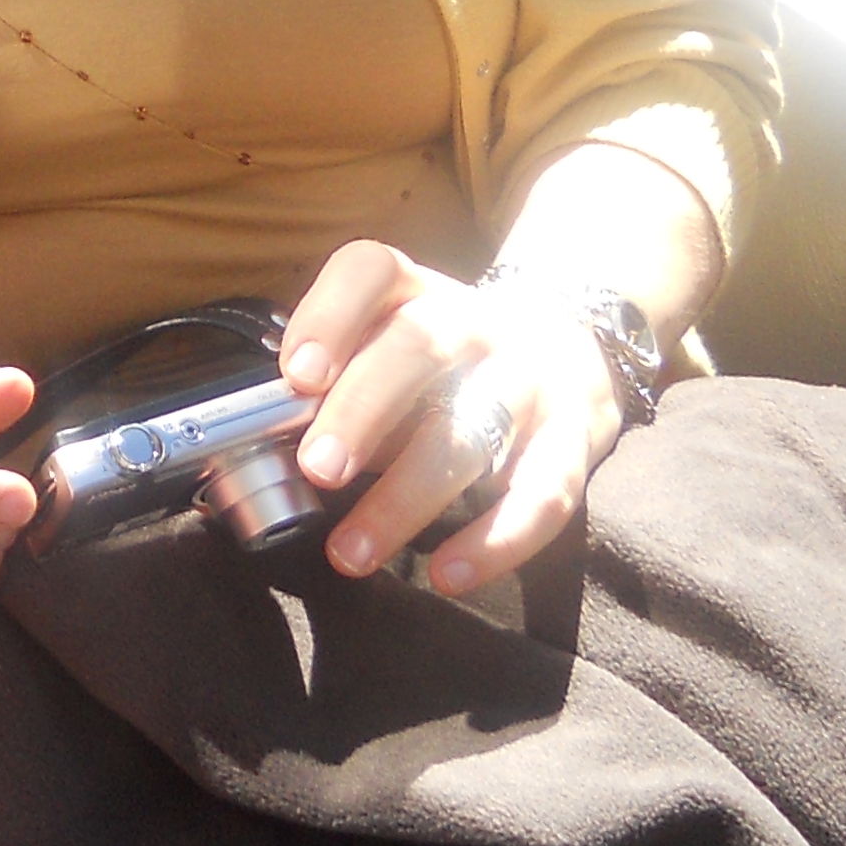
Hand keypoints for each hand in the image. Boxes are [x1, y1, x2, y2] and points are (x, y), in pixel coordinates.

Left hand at [278, 243, 620, 594]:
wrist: (571, 346)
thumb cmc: (443, 360)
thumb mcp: (389, 340)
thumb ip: (335, 379)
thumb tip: (269, 446)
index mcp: (415, 289)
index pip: (369, 271)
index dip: (330, 316)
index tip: (295, 375)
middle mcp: (475, 323)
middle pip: (419, 347)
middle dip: (362, 410)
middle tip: (317, 470)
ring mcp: (530, 379)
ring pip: (471, 433)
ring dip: (406, 499)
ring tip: (351, 553)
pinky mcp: (576, 440)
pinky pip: (542, 495)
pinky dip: (494, 541)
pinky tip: (446, 575)